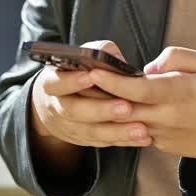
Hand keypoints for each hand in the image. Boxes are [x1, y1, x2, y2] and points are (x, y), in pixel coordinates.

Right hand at [30, 41, 152, 148]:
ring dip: (118, 131)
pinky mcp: (84, 140)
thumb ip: (98, 53)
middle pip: (75, 111)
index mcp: (52, 83)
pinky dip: (124, 140)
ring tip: (142, 129)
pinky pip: (104, 142)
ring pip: (91, 132)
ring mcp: (69, 127)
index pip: (57, 83)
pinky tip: (144, 138)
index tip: (92, 76)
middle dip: (102, 109)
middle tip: (126, 107)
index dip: (72, 81)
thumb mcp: (80, 59)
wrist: (58, 103)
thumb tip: (116, 58)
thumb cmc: (75, 73)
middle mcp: (57, 107)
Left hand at [90, 46, 195, 161]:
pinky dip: (122, 121)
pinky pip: (136, 131)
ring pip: (127, 123)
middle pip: (126, 108)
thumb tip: (147, 68)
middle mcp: (169, 117)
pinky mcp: (161, 146)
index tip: (95, 70)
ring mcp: (163, 135)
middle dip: (101, 95)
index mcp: (182, 93)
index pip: (141, 90)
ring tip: (87, 93)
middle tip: (79, 80)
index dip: (116, 82)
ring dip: (106, 111)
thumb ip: (176, 58)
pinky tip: (110, 109)